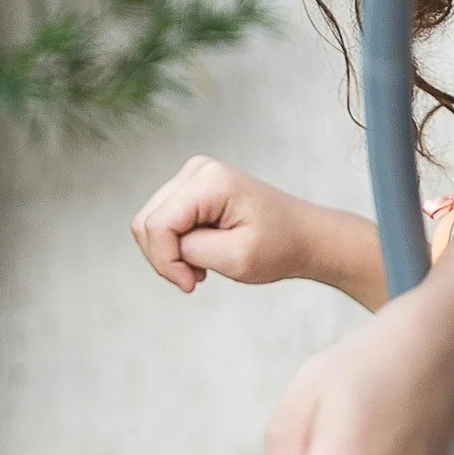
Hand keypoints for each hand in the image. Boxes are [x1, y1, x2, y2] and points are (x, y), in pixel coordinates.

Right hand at [131, 156, 320, 292]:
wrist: (307, 237)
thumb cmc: (281, 246)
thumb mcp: (235, 258)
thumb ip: (189, 250)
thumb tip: (159, 243)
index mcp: (211, 181)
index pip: (158, 225)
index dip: (165, 262)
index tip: (191, 284)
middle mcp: (198, 170)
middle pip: (146, 222)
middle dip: (165, 257)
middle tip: (195, 278)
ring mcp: (194, 177)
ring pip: (150, 223)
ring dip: (170, 253)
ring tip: (201, 267)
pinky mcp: (193, 189)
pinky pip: (163, 221)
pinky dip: (176, 245)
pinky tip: (201, 255)